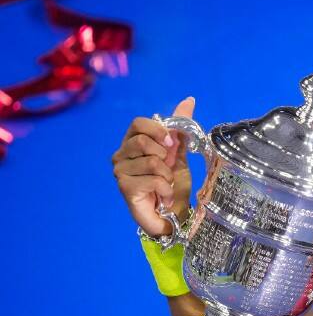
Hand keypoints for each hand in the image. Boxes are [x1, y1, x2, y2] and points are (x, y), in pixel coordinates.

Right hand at [112, 97, 195, 236]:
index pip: (138, 123)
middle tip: (168, 170)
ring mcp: (120, 172)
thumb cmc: (173, 185)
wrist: (174, 215)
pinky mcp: (125, 188)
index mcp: (132, 142)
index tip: (172, 144)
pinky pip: (153, 179)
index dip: (159, 130)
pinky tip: (164, 196)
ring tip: (166, 185)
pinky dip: (166, 189)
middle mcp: (121, 155)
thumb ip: (180, 129)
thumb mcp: (180, 154)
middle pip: (143, 141)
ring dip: (168, 176)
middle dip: (165, 156)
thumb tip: (189, 99)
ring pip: (152, 162)